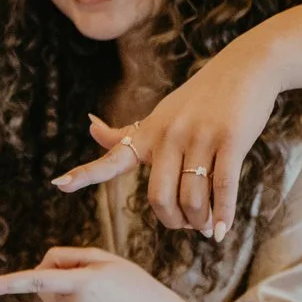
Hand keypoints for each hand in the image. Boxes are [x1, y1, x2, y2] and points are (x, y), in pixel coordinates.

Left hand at [55, 26, 289, 235]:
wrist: (244, 69)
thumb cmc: (201, 97)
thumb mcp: (161, 114)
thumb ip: (127, 133)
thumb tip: (89, 126)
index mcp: (149, 134)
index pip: (112, 157)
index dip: (85, 173)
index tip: (58, 184)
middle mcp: (169, 136)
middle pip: (159, 197)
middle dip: (173, 221)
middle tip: (185, 226)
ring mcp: (199, 138)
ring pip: (192, 197)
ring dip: (200, 220)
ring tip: (206, 226)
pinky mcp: (230, 140)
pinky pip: (223, 187)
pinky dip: (222, 214)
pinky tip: (220, 232)